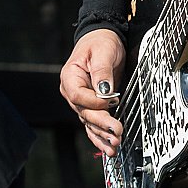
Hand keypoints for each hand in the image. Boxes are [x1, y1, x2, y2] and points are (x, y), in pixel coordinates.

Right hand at [60, 29, 125, 153]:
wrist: (103, 40)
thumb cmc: (100, 42)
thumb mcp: (103, 52)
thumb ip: (102, 72)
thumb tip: (105, 92)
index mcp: (70, 76)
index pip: (78, 95)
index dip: (94, 102)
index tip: (112, 100)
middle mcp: (72, 91)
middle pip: (84, 112)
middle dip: (101, 124)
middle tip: (116, 132)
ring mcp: (81, 101)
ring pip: (89, 122)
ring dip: (102, 135)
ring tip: (114, 146)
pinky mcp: (91, 106)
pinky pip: (93, 124)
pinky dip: (100, 136)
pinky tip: (108, 148)